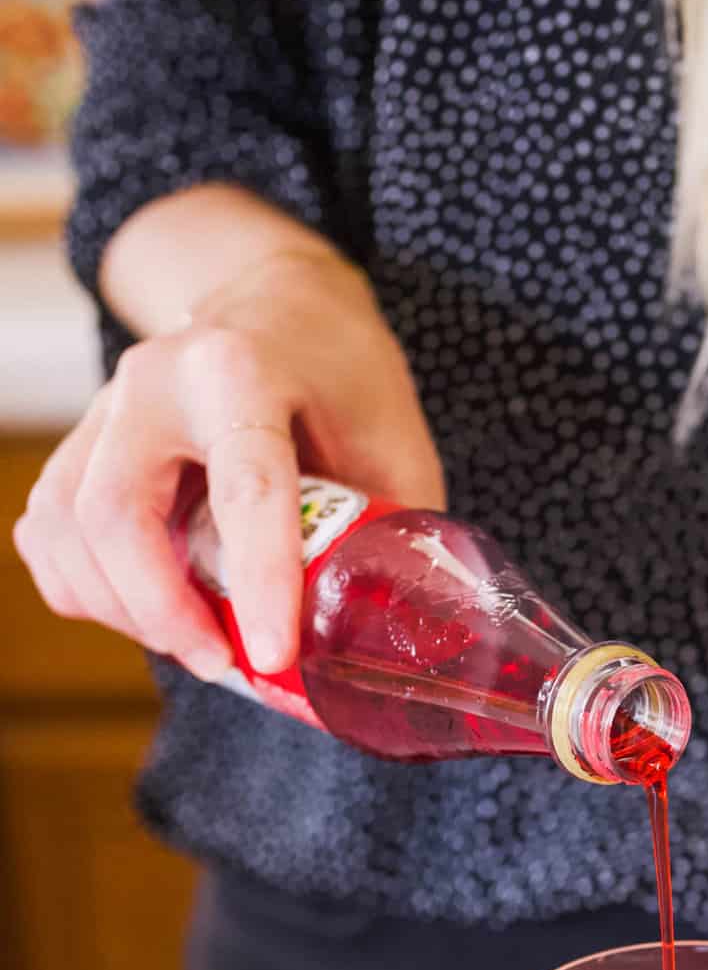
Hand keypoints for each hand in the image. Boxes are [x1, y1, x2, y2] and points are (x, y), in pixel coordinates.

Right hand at [14, 243, 444, 677]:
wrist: (277, 305)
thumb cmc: (342, 380)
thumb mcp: (396, 442)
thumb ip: (393, 535)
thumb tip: (392, 639)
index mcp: (244, 371)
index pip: (244, 487)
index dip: (258, 581)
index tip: (275, 656)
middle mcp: (155, 381)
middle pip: (118, 514)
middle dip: (162, 611)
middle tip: (222, 664)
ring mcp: (104, 410)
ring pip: (68, 530)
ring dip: (124, 612)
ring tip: (195, 644)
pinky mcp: (79, 445)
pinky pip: (49, 535)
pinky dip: (87, 592)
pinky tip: (145, 612)